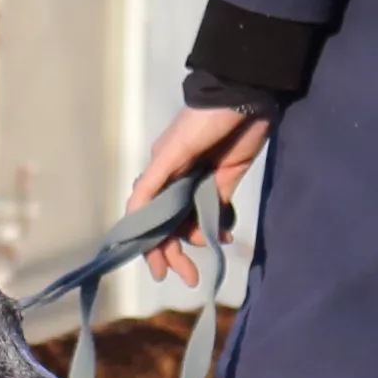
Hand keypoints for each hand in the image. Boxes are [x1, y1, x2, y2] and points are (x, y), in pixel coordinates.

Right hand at [123, 104, 271, 285]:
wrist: (244, 99)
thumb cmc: (203, 122)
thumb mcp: (173, 151)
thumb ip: (153, 182)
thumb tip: (132, 215)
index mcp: (159, 175)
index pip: (148, 219)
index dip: (150, 246)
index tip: (159, 272)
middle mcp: (175, 184)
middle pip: (170, 227)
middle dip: (176, 253)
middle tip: (190, 278)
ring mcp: (200, 185)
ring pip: (192, 223)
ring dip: (199, 239)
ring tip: (214, 243)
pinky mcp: (224, 184)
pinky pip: (216, 215)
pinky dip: (219, 227)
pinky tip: (226, 234)